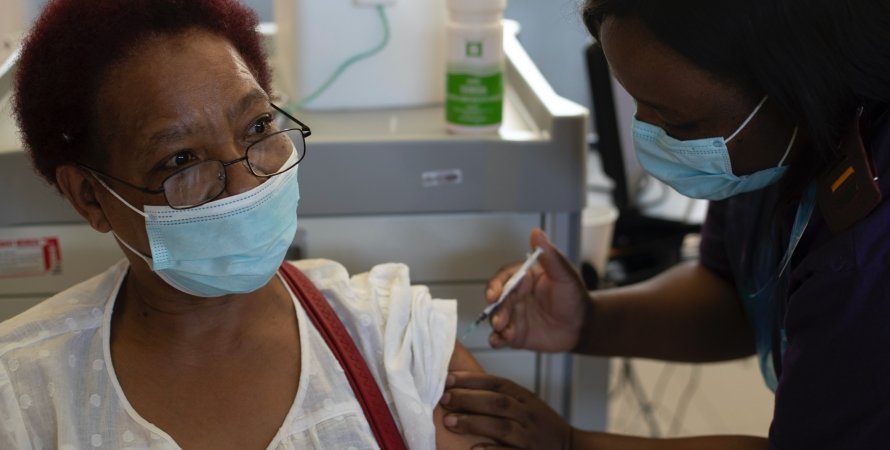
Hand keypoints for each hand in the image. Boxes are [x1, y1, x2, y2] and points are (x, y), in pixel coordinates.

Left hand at [440, 371, 573, 449]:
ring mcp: (530, 436)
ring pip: (502, 426)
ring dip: (474, 423)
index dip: (472, 380)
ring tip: (450, 422)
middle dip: (469, 399)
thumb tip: (462, 387)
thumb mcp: (526, 403)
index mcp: (525, 398)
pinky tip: (475, 449)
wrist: (571, 448)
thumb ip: (501, 396)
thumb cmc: (540, 425)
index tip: (448, 379)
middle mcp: (528, 414)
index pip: (497, 383)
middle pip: (498, 402)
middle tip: (444, 399)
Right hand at [486, 228, 589, 351]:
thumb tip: (536, 232)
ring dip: (495, 323)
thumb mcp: (564, 275)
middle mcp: (515, 296)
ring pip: (497, 318)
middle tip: (499, 319)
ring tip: (502, 330)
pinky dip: (497, 339)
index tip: (494, 294)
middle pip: (497, 300)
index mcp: (524, 278)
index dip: (495, 286)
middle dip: (496, 309)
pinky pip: (501, 336)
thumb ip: (549, 256)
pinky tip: (498, 341)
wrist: (583, 326)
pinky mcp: (516, 334)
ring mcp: (514, 315)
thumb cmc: (574, 297)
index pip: (504, 279)